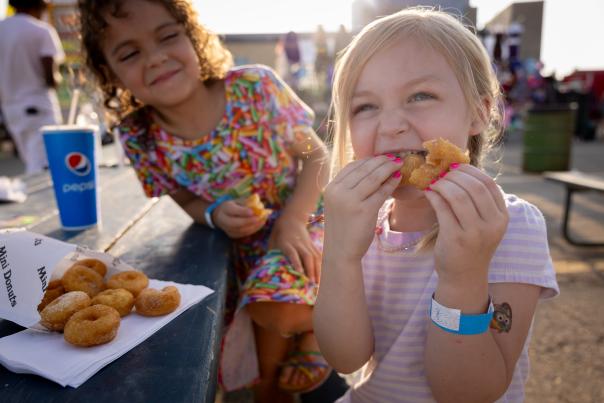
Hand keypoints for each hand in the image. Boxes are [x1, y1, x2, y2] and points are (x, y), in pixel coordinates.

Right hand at [213, 200, 267, 238]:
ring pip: (241, 230)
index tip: (253, 211)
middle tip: (260, 217)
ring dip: (254, 226)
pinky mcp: (233, 235)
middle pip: (236, 223)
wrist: (221, 216)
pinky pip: (244, 234)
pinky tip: (261, 223)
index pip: (233, 211)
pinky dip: (254, 229)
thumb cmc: (233, 206)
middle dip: (249, 221)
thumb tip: (257, 199)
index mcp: (225, 208)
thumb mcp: (238, 200)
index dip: (243, 212)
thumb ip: (247, 201)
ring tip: (263, 219)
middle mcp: (224, 220)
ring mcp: (228, 229)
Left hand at [268, 213, 321, 282]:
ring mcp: (307, 244)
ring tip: (317, 283)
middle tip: (311, 283)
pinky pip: (318, 255)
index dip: (296, 263)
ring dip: (317, 270)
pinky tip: (320, 276)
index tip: (300, 273)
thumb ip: (273, 255)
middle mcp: (298, 243)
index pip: (293, 253)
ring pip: (314, 256)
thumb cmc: (278, 234)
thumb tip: (270, 271)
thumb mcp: (273, 242)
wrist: (291, 218)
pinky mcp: (312, 244)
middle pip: (307, 256)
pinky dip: (320, 265)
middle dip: (310, 269)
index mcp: (286, 243)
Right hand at [323, 156, 401, 261]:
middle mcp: (338, 191)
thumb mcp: (340, 205)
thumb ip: (350, 189)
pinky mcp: (363, 210)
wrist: (340, 252)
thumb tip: (371, 171)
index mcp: (331, 188)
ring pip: (373, 177)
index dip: (368, 160)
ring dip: (388, 168)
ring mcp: (350, 200)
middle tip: (394, 157)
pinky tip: (398, 179)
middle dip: (381, 161)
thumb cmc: (343, 229)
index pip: (352, 167)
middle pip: (363, 169)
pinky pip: (381, 192)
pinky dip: (391, 183)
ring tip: (399, 164)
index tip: (381, 158)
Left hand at [424, 164, 508, 285]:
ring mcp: (475, 232)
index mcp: (502, 217)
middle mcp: (492, 224)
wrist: (464, 276)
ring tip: (432, 181)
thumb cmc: (471, 245)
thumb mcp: (483, 223)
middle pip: (473, 186)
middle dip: (453, 175)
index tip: (454, 166)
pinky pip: (442, 207)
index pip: (488, 183)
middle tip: (440, 172)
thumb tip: (458, 168)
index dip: (469, 171)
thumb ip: (477, 201)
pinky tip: (428, 192)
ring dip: (441, 184)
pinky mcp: (455, 238)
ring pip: (457, 195)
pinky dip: (433, 195)